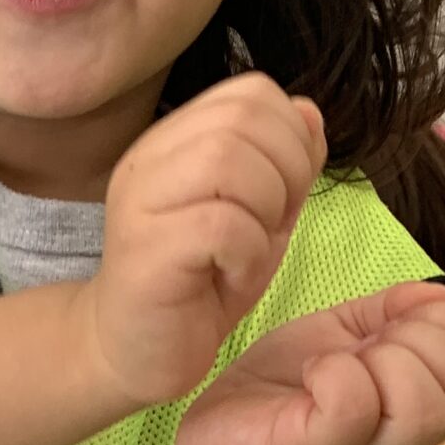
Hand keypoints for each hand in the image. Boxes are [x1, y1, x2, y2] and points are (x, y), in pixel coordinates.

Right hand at [83, 76, 327, 407]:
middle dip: (285, 172)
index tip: (284, 194)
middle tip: (271, 225)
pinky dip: (247, 254)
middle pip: (243, 118)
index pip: (250, 92)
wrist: (137, 352)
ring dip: (265, 210)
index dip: (290, 136)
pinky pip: (221, 224)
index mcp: (176, 140)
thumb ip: (286, 163)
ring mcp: (140, 200)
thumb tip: (308, 112)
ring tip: (249, 250)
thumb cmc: (198, 284)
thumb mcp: (262, 215)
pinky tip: (230, 277)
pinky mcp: (144, 248)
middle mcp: (149, 157)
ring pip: (229, 161)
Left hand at [168, 282, 444, 444]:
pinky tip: (311, 377)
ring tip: (340, 364)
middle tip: (367, 345)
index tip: (395, 322)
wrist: (219, 431)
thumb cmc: (287, 382)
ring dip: (383, 361)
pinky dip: (334, 373)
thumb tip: (440, 294)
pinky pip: (356, 404)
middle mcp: (407, 432)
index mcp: (425, 396)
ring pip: (425, 405)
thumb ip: (394, 309)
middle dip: (422, 338)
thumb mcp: (347, 330)